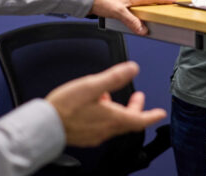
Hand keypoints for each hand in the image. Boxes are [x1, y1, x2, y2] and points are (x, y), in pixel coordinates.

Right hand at [46, 61, 166, 146]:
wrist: (45, 125)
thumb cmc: (65, 107)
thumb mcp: (91, 85)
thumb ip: (113, 77)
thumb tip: (133, 68)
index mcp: (112, 119)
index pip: (139, 119)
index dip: (151, 115)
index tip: (160, 113)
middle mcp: (106, 130)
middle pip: (128, 121)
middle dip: (135, 109)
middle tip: (137, 98)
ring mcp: (95, 135)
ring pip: (114, 123)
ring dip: (118, 110)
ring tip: (109, 96)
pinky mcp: (85, 136)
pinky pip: (101, 126)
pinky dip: (105, 116)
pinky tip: (95, 106)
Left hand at [91, 0, 176, 34]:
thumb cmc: (101, 1)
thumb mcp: (119, 12)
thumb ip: (132, 21)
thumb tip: (143, 30)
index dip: (165, 0)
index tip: (175, 1)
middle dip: (160, 0)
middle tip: (168, 4)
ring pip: (142, 1)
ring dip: (150, 4)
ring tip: (155, 10)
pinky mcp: (120, 3)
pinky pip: (135, 5)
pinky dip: (140, 9)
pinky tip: (137, 14)